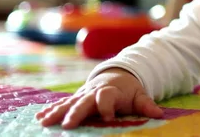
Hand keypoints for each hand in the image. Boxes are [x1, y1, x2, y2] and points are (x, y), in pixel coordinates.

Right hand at [35, 68, 162, 128]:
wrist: (116, 76)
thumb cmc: (128, 90)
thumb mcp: (139, 95)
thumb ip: (147, 104)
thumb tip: (159, 114)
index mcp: (111, 90)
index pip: (108, 97)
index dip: (107, 106)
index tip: (108, 117)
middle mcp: (94, 92)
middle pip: (84, 101)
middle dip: (76, 112)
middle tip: (68, 124)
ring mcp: (83, 95)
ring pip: (69, 103)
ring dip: (57, 112)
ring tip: (45, 121)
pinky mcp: (76, 98)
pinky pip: (62, 104)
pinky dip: (51, 109)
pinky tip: (39, 117)